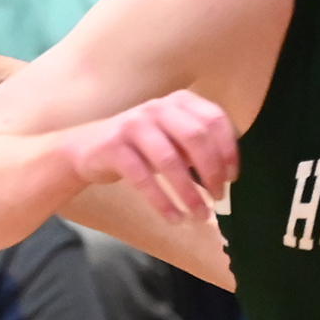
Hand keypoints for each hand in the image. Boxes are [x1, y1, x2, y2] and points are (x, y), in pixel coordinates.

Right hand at [57, 90, 236, 224]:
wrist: (87, 149)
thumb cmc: (140, 147)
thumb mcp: (171, 139)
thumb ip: (197, 147)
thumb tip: (227, 174)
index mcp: (178, 101)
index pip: (215, 120)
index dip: (228, 150)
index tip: (232, 178)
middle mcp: (157, 108)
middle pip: (196, 137)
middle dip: (212, 171)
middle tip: (219, 197)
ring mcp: (134, 125)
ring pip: (170, 160)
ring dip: (189, 192)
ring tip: (200, 215)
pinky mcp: (114, 146)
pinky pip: (143, 178)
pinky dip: (162, 202)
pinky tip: (174, 218)